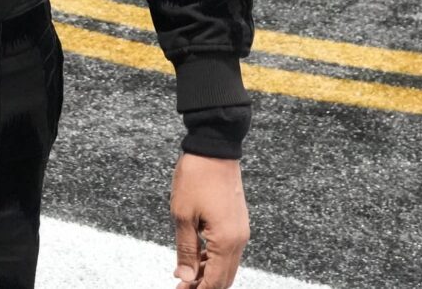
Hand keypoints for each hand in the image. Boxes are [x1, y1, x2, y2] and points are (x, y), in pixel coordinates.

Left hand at [172, 154, 248, 288]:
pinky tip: (196, 258)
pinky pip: (227, 249)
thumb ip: (186, 249)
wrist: (214, 148)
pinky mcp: (236, 221)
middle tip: (182, 288)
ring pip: (226, 264)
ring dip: (208, 272)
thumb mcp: (183, 215)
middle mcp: (239, 240)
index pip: (215, 281)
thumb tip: (186, 278)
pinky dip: (212, 258)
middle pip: (225, 277)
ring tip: (185, 276)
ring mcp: (240, 230)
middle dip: (204, 286)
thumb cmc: (196, 178)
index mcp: (226, 241)